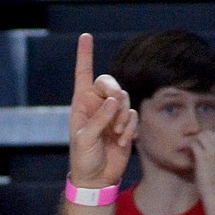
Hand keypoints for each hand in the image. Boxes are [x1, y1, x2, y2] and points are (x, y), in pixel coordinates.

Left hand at [68, 33, 136, 189]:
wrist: (97, 179)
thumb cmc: (83, 159)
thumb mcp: (85, 139)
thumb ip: (100, 118)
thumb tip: (114, 100)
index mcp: (81, 103)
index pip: (83, 74)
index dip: (85, 55)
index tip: (86, 36)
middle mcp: (97, 105)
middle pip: (110, 83)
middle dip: (115, 91)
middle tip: (115, 105)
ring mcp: (112, 115)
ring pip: (124, 99)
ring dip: (123, 115)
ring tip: (118, 133)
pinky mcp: (125, 126)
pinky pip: (133, 116)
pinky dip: (130, 127)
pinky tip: (124, 141)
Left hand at [190, 115, 214, 198]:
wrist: (213, 192)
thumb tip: (209, 138)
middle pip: (210, 132)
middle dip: (201, 137)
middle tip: (197, 146)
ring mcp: (213, 152)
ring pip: (200, 136)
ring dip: (195, 142)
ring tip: (193, 152)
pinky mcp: (202, 156)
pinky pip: (193, 144)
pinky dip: (189, 148)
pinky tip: (189, 155)